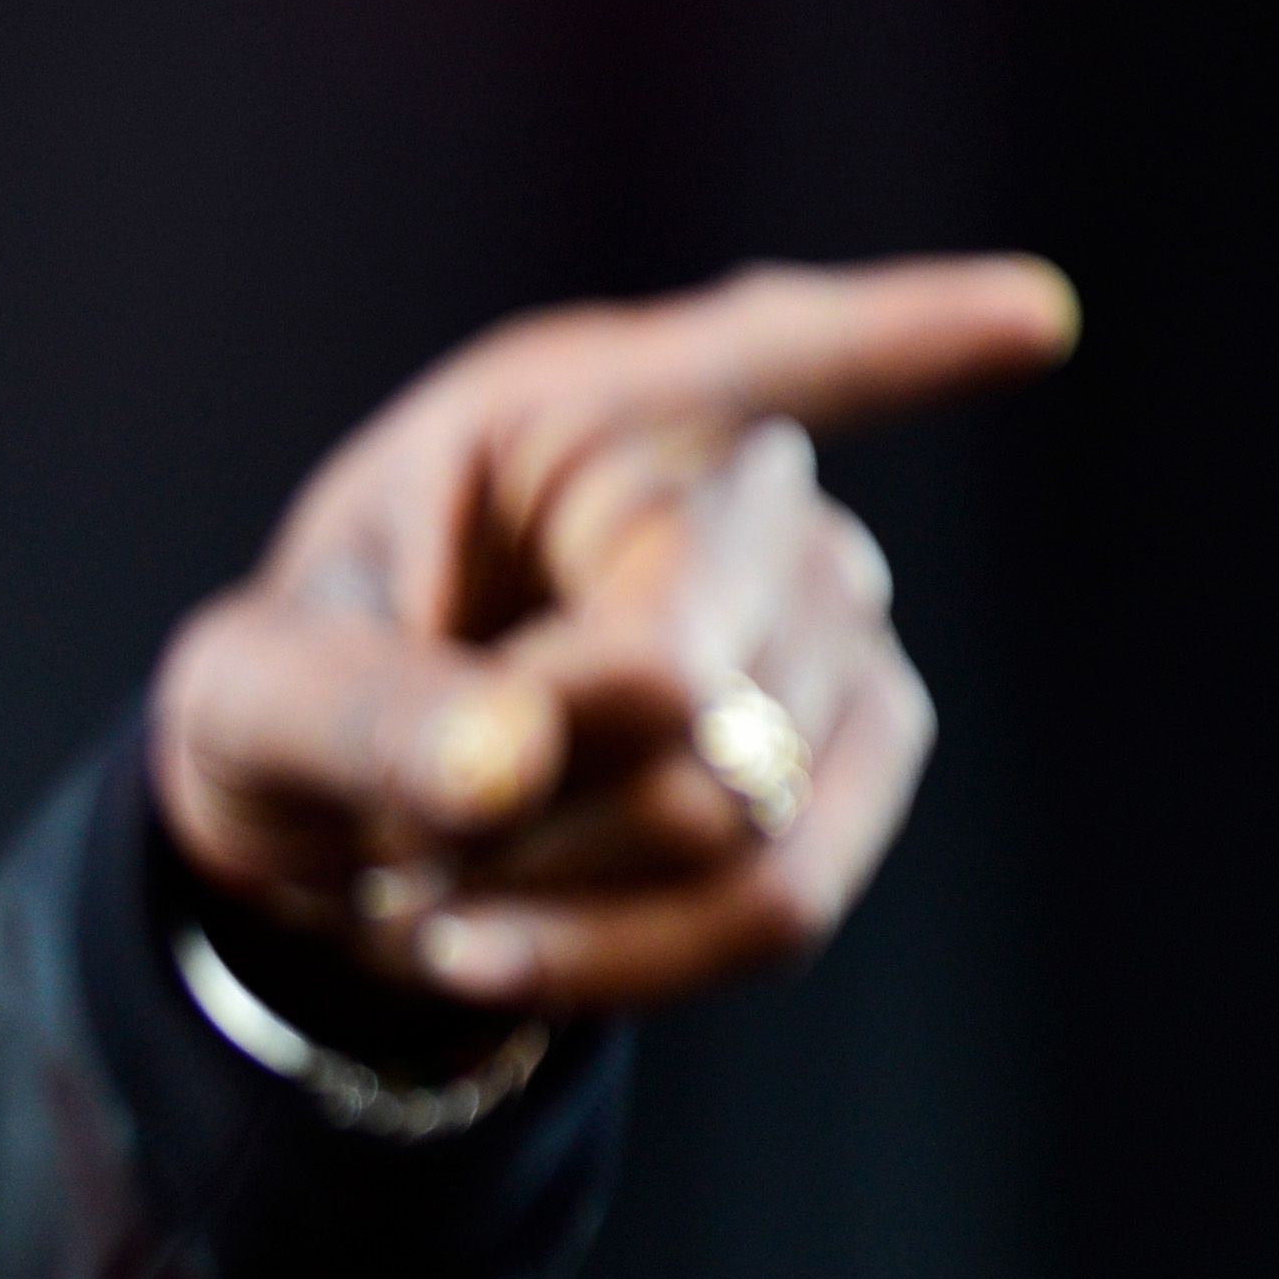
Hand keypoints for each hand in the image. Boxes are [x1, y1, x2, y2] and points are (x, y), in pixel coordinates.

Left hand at [152, 256, 1076, 1023]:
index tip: (1031, 318)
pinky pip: (782, 906)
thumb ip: (353, 717)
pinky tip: (501, 949)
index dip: (899, 341)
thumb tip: (506, 766)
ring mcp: (827, 624)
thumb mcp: (246, 700)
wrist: (332, 827)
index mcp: (568, 417)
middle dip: (512, 804)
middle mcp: (735, 496)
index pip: (758, 357)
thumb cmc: (293, 706)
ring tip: (428, 884)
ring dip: (555, 895)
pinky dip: (621, 960)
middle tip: (385, 829)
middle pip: (684, 690)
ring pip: (737, 823)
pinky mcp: (855, 757)